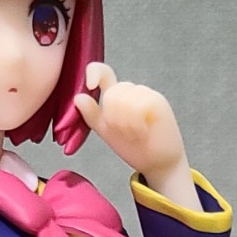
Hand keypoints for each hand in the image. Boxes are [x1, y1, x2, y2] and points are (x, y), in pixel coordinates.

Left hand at [73, 62, 189, 195]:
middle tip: (125, 134)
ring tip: (135, 135)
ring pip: (123, 100)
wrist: (158, 164)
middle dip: (113, 119)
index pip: (103, 73)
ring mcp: (146, 94)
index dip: (94, 72)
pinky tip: (143, 133)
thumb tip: (78, 97)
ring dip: (125, 124)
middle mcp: (131, 92)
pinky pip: (137, 107)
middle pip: (112, 93)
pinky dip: (136, 125)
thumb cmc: (135, 148)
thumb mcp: (107, 132)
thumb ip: (92, 115)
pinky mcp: (158, 101)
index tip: (90, 85)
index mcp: (117, 96)